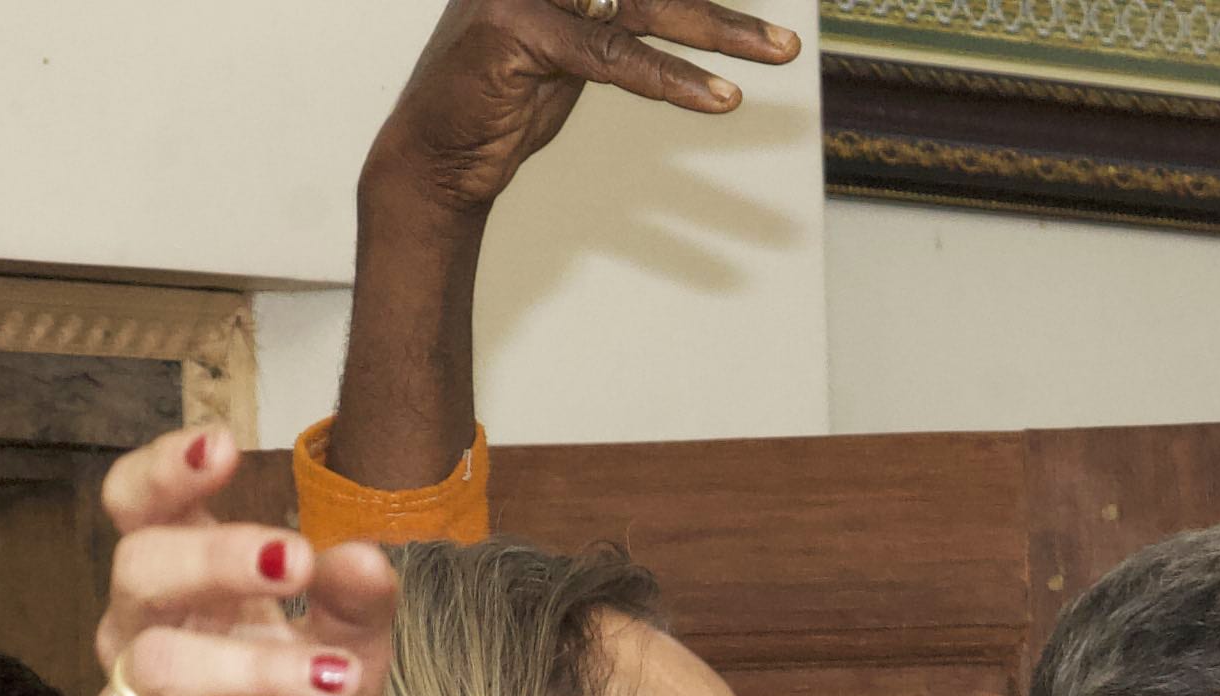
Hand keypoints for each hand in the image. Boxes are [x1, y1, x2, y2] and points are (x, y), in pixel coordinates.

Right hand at [89, 433, 402, 695]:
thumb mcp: (349, 664)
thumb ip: (361, 609)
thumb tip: (364, 556)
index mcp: (183, 593)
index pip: (139, 509)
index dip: (163, 471)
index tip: (220, 446)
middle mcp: (140, 639)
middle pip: (139, 568)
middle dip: (218, 557)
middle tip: (300, 562)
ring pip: (160, 665)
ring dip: (260, 667)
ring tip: (340, 683)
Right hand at [366, 0, 803, 219]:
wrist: (435, 156)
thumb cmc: (503, 100)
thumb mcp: (571, 48)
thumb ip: (618, 19)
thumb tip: (682, 5)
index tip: (748, 10)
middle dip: (717, 5)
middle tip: (784, 32)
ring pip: (640, 4)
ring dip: (719, 31)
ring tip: (777, 51)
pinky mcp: (518, 30)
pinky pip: (611, 55)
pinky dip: (669, 77)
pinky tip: (716, 97)